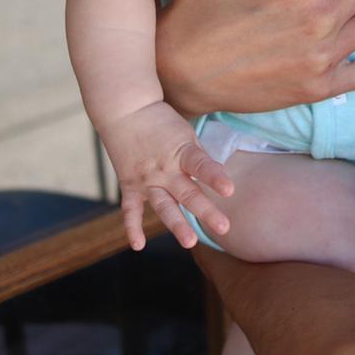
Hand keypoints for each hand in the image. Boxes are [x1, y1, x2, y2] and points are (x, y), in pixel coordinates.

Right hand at [98, 101, 234, 249]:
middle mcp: (164, 168)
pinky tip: (138, 245)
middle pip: (187, 193)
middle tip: (224, 228)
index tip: (229, 190)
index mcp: (181, 151)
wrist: (125, 109)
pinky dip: (132, 227)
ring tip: (190, 243)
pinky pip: (130, 210)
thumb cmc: (161, 121)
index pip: (200, 165)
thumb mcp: (185, 133)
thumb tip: (215, 178)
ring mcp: (146, 179)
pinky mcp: (129, 185)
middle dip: (206, 212)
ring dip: (176, 225)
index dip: (215, 177)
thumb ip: (198, 158)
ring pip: (163, 206)